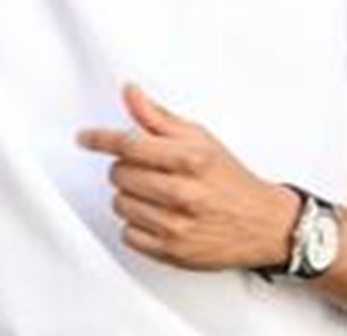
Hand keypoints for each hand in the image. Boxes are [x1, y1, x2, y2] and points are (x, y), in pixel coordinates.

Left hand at [77, 85, 300, 271]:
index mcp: (190, 158)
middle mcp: (183, 192)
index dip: (101, 138)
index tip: (85, 137)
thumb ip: (159, 118)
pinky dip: (137, 224)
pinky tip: (158, 216)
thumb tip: (130, 93)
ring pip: (120, 204)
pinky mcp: (171, 252)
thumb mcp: (200, 139)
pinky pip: (127, 234)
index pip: (129, 144)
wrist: (261, 223)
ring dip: (131, 196)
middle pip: (119, 174)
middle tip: (148, 169)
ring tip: (156, 194)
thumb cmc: (230, 179)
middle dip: (126, 167)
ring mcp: (175, 225)